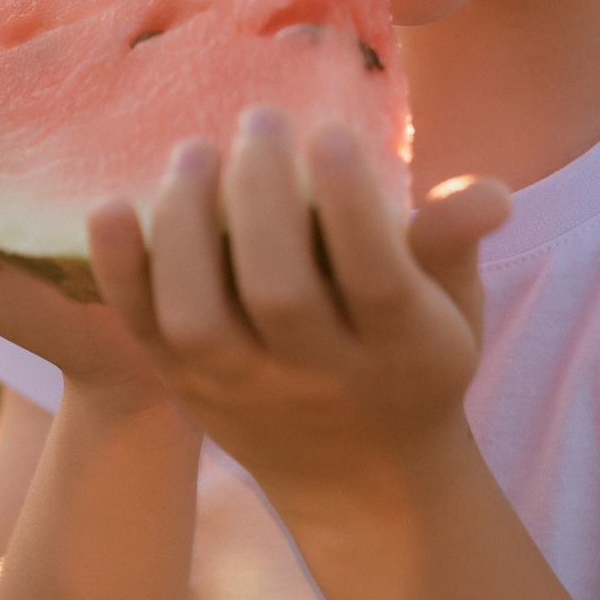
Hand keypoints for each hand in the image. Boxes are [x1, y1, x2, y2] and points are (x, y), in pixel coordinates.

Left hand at [85, 105, 511, 494]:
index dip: (351, 205)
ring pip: (199, 317)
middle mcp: (319, 377)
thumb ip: (455, 243)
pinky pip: (142, 330)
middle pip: (279, 292)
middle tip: (259, 119)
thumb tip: (488, 192)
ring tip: (193, 151)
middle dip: (262, 195)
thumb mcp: (454, 307)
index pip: (375, 280)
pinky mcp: (183, 386)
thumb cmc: (412, 356)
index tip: (330, 130)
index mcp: (402, 351)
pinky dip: (119, 269)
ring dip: (187, 225)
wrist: (361, 480)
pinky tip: (111, 204)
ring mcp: (244, 388)